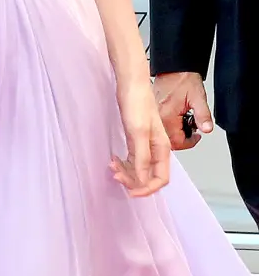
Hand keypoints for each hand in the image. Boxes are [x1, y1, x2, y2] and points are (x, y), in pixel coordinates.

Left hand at [110, 79, 170, 197]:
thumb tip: (143, 180)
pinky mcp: (135, 137)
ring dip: (126, 172)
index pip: (161, 179)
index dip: (147, 189)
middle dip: (133, 180)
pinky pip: (132, 158)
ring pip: (139, 168)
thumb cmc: (137, 103)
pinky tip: (114, 160)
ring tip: (111, 166)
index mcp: (162, 149)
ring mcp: (146, 143)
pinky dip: (124, 163)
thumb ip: (142, 157)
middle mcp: (156, 149)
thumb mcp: (138, 132)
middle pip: (149, 176)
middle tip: (115, 175)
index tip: (130, 192)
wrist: (130, 84)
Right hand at [153, 71, 213, 150]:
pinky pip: (159, 125)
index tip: (197, 136)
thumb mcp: (198, 98)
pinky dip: (169, 125)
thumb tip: (207, 129)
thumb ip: (203, 116)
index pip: (176, 142)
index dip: (189, 143)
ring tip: (184, 122)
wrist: (173, 67)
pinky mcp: (152, 109)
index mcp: (166, 115)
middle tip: (191, 130)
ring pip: (162, 134)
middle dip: (181, 139)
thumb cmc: (184, 79)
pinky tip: (176, 118)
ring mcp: (152, 113)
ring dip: (174, 133)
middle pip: (167, 140)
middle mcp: (156, 116)